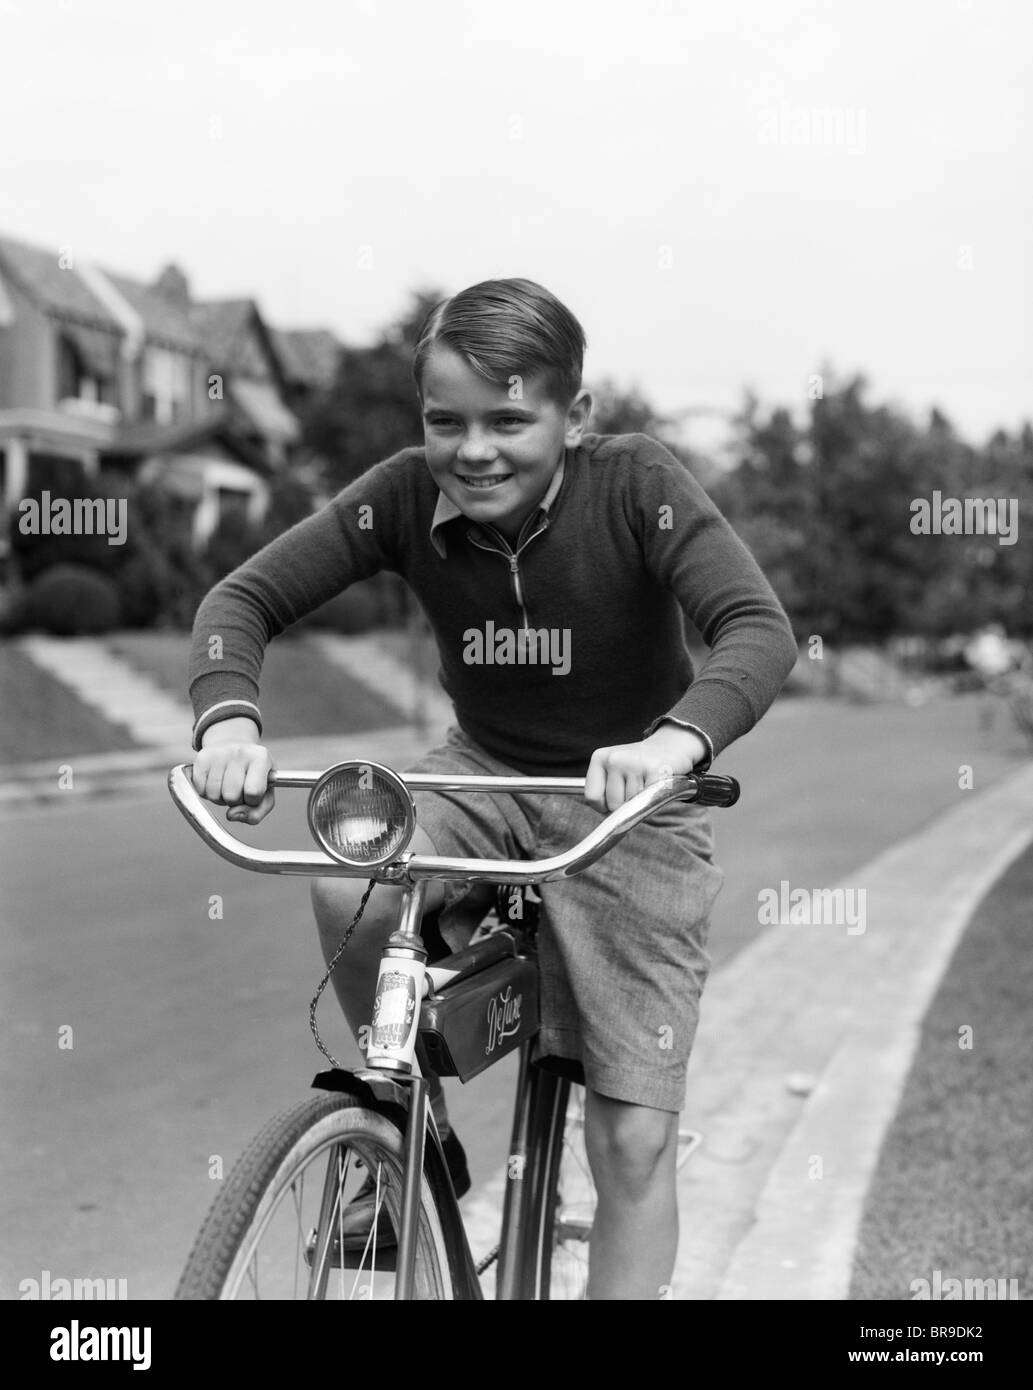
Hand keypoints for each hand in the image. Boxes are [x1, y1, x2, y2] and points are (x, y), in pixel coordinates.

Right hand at [191, 717, 275, 825]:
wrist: (234, 746)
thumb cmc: (252, 776)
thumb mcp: (264, 794)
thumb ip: (255, 813)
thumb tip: (231, 815)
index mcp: (261, 758)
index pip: (253, 792)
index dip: (252, 801)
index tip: (253, 793)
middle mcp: (240, 751)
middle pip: (231, 796)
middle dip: (234, 800)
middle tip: (238, 789)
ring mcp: (219, 753)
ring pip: (213, 795)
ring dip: (219, 798)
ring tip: (226, 785)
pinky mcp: (202, 757)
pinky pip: (200, 790)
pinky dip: (206, 792)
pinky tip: (215, 781)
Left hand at [584, 725, 707, 813]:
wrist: (669, 746)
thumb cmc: (637, 766)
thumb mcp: (614, 773)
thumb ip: (605, 794)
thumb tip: (612, 823)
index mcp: (599, 758)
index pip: (592, 797)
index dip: (603, 806)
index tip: (616, 798)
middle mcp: (614, 758)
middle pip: (613, 804)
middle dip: (625, 804)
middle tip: (636, 787)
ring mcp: (634, 763)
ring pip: (631, 805)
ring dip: (641, 801)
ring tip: (646, 783)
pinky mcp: (655, 769)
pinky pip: (649, 800)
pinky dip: (655, 798)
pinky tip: (656, 784)